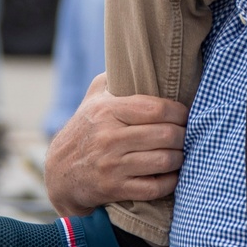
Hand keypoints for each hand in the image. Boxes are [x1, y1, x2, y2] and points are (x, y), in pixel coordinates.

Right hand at [44, 74, 187, 216]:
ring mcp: (112, 165)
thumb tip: (137, 58)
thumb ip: (112, 78)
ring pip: (163, 160)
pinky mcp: (114, 189)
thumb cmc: (84, 130)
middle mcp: (109, 137)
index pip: (155, 108)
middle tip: (187, 134)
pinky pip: (154, 187)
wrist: (59, 173)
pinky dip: (171, 181)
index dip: (179, 112)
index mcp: (107, 111)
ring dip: (180, 157)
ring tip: (182, 152)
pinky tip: (173, 174)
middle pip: (165, 135)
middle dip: (183, 135)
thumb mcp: (92, 99)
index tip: (185, 114)